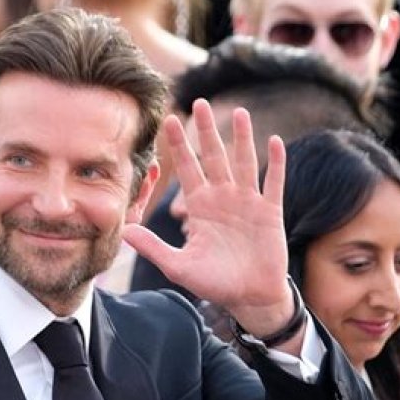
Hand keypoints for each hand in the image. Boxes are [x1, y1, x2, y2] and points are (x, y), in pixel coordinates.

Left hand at [123, 99, 295, 337]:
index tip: (168, 121)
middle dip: (206, 131)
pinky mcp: (270, 212)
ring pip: (244, 163)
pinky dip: (276, 163)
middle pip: (214, 158)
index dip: (179, 146)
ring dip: (242, 138)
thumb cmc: (213, 283)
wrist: (248, 297)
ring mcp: (247, 202)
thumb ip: (152, 247)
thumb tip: (123, 231)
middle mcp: (223, 198)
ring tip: (238, 112)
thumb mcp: (177, 265)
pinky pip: (274, 183)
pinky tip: (275, 140)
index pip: (187, 169)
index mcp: (199, 207)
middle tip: (199, 102)